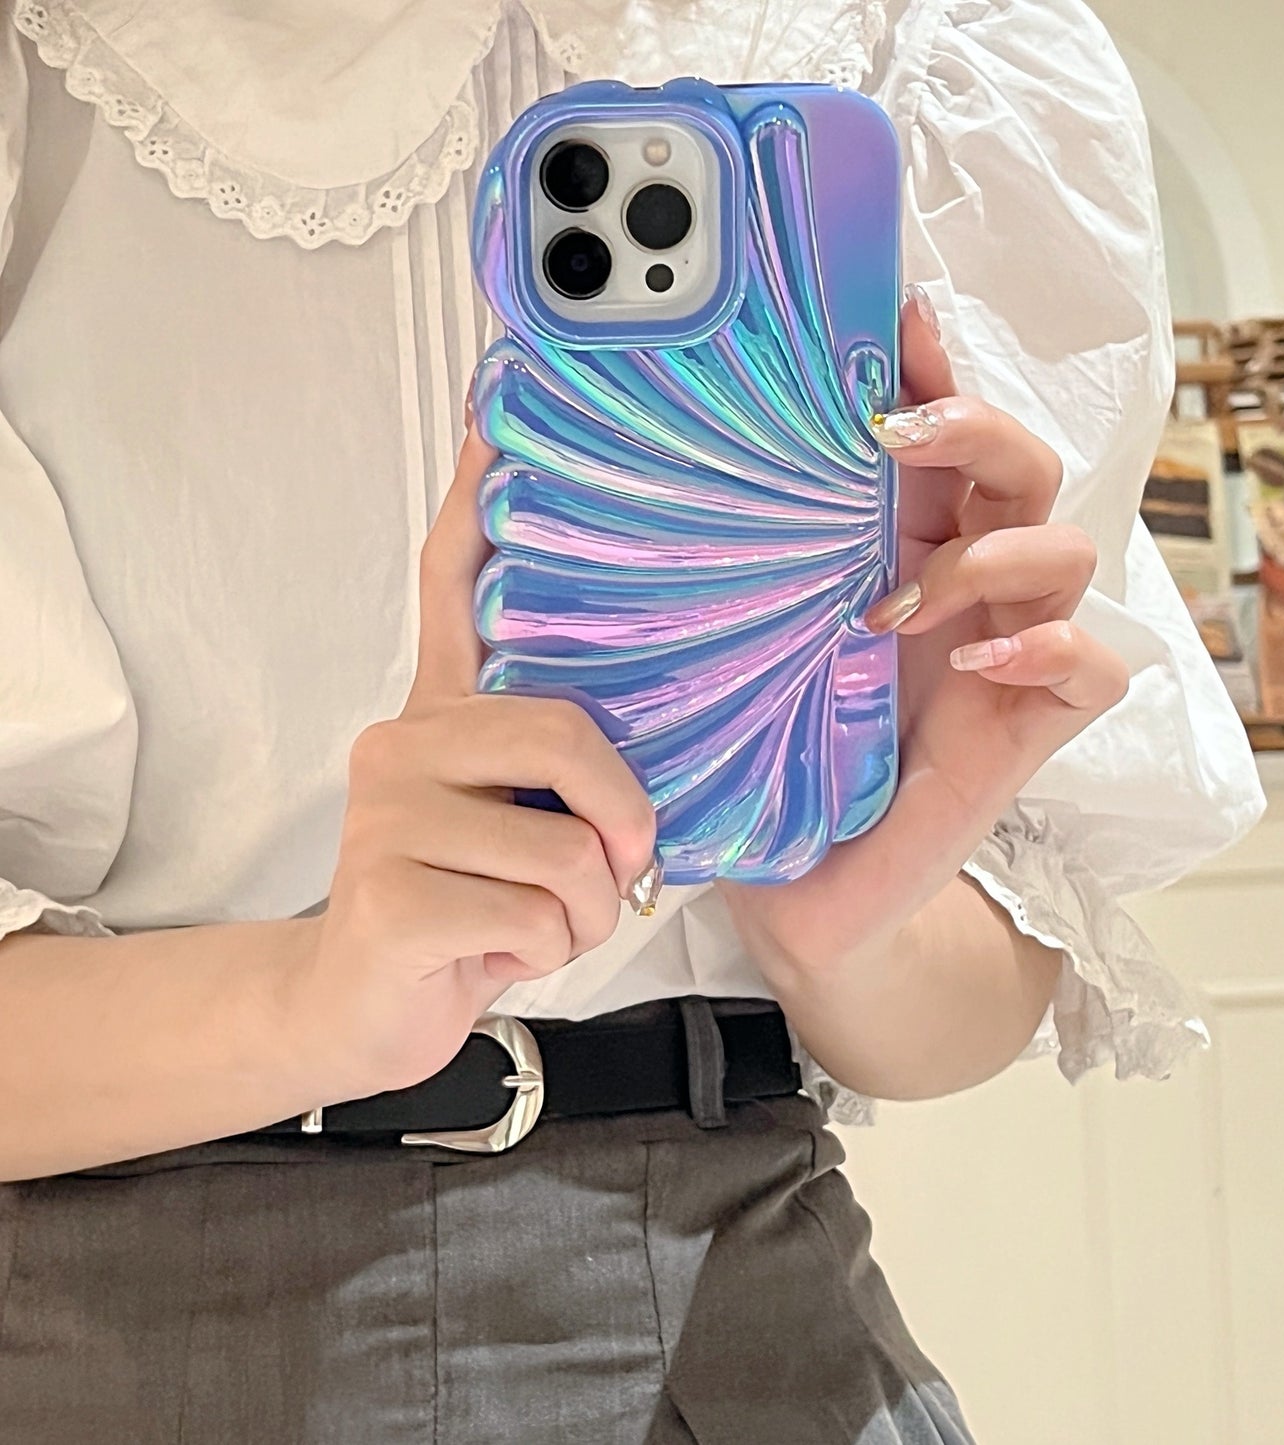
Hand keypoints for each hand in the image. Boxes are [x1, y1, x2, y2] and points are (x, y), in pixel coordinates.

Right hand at [289, 424, 657, 1098]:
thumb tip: (658, 763)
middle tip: (615, 865)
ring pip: (567, 846)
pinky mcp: (388, 894)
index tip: (491, 410)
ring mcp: (386, 813)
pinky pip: (536, 912)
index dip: (472, 499)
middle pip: (566, 731)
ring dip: (587, 910)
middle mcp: (403, 740)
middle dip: (623, 821)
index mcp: (444, 714)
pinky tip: (498, 951)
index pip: (451, 585)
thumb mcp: (521, 826)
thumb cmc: (467, 907)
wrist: (363, 1008)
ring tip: (539, 921)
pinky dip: (549, 950)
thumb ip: (565, 777)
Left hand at [720, 290, 1128, 972]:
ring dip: (995, 552)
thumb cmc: (753, 759)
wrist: (794, 889)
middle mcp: (954, 581)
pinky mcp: (1030, 724)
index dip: (930, 364)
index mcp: (887, 542)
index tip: (891, 313)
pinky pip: (1094, 662)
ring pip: (1065, 545)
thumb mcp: (709, 642)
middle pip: (1016, 461)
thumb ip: (671, 558)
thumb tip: (531, 451)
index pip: (934, 428)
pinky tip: (981, 662)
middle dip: (975, 426)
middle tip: (896, 434)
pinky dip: (1056, 646)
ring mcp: (1003, 649)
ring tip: (902, 605)